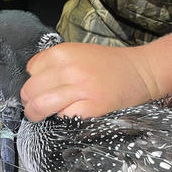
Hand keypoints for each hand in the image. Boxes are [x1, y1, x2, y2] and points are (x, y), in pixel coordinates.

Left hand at [21, 42, 153, 121]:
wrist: (141, 72)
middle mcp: (68, 69)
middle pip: (30, 90)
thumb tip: (34, 84)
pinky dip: (60, 119)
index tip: (42, 88)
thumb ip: (55, 64)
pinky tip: (68, 114)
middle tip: (37, 106)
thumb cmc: (109, 65)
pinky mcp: (90, 107)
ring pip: (39, 106)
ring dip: (37, 114)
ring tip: (43, 115)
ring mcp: (79, 89)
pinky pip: (61, 117)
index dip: (34, 81)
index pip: (31, 69)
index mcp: (63, 52)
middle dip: (30, 101)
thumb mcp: (78, 53)